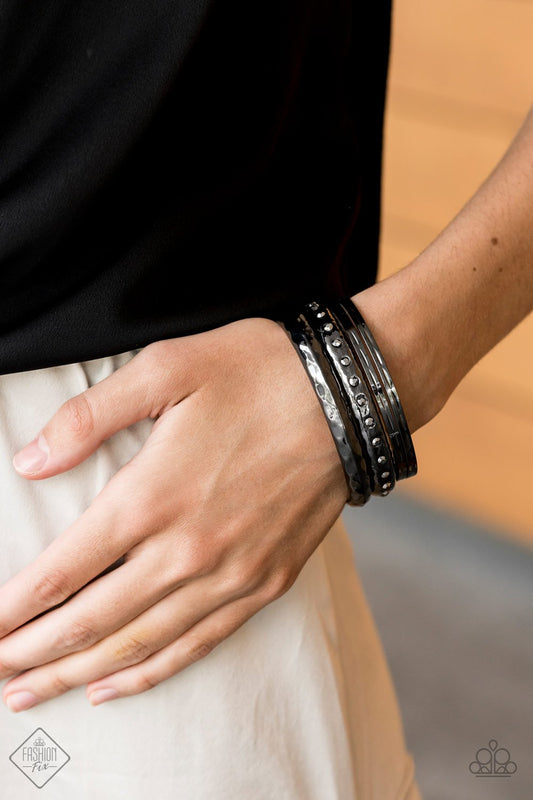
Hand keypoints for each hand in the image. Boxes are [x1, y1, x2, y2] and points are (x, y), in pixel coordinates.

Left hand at [0, 317, 347, 710]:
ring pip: (138, 643)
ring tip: (33, 694)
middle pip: (90, 620)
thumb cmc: (256, 373)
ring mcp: (230, 574)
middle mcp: (187, 549)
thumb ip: (90, 417)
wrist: (346, 397)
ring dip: (77, 673)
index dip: (15, 607)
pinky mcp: (265, 582)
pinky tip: (116, 685)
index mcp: (152, 496)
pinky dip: (150, 671)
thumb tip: (30, 462)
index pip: (63, 570)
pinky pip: (198, 643)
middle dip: (32, 652)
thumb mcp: (167, 369)